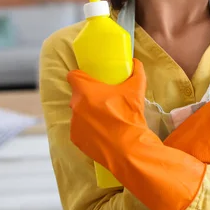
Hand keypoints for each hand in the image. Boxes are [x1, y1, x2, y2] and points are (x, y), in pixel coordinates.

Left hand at [67, 58, 205, 209]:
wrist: (127, 147)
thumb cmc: (129, 115)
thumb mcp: (137, 89)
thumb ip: (136, 72)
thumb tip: (135, 62)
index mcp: (85, 91)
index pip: (73, 76)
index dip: (81, 75)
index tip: (91, 78)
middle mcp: (75, 106)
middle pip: (78, 95)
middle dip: (89, 95)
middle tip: (105, 98)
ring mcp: (74, 124)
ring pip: (79, 112)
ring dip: (89, 112)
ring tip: (106, 117)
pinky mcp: (76, 139)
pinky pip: (81, 128)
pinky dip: (89, 128)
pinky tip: (103, 131)